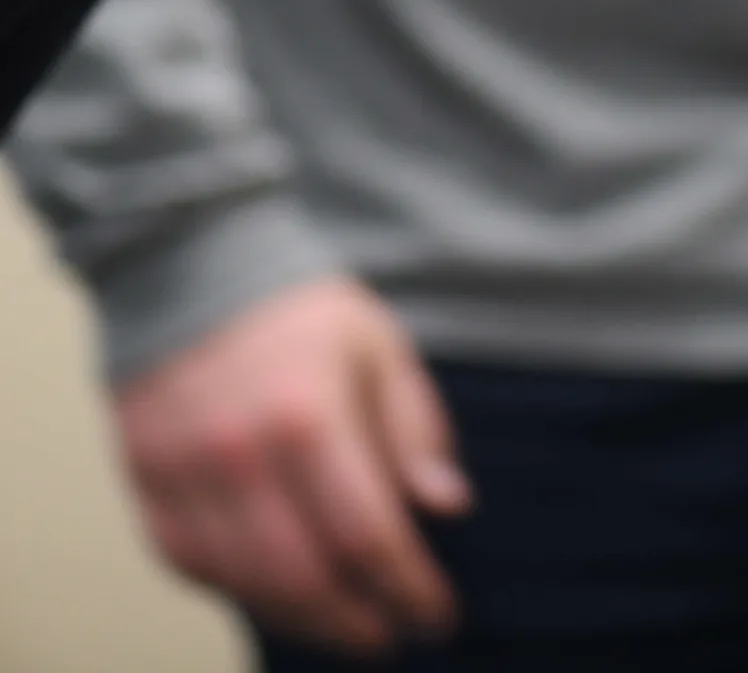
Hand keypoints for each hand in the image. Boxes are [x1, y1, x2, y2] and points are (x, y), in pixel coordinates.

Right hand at [114, 275, 471, 655]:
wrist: (192, 267)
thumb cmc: (301, 312)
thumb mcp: (382, 348)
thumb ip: (416, 429)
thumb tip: (447, 507)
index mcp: (310, 416)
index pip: (367, 534)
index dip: (408, 588)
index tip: (438, 616)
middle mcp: (241, 456)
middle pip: (302, 580)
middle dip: (356, 624)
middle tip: (391, 637)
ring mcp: (183, 476)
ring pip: (243, 586)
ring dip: (300, 621)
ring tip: (343, 626)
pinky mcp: (144, 484)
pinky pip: (190, 566)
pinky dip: (237, 592)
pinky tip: (275, 594)